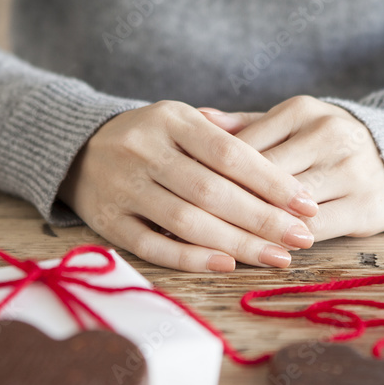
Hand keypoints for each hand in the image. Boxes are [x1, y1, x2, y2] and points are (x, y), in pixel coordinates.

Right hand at [58, 100, 318, 272]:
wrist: (76, 149)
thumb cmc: (151, 138)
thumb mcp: (182, 121)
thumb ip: (228, 139)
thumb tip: (289, 176)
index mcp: (170, 118)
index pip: (230, 153)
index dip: (272, 181)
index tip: (307, 204)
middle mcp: (144, 150)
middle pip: (212, 191)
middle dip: (263, 218)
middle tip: (302, 238)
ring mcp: (122, 187)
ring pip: (186, 221)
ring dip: (237, 243)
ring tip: (277, 258)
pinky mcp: (107, 221)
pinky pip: (152, 245)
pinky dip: (190, 258)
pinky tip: (226, 266)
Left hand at [197, 95, 383, 239]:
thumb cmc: (325, 143)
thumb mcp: (290, 125)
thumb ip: (246, 125)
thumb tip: (198, 117)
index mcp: (302, 110)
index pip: (244, 148)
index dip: (209, 174)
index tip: (178, 194)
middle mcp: (330, 134)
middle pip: (263, 178)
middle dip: (224, 204)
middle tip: (184, 224)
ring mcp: (352, 169)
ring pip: (287, 207)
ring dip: (252, 229)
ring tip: (214, 243)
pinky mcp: (368, 205)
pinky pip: (315, 230)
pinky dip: (285, 243)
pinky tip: (261, 251)